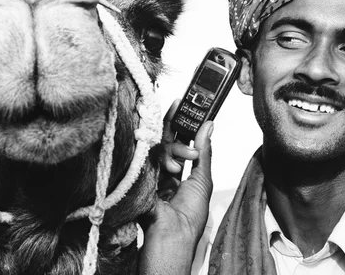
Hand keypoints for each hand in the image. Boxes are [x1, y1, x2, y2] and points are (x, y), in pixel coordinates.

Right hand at [138, 100, 212, 273]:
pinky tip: (162, 157)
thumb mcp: (201, 182)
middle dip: (174, 128)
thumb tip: (209, 125)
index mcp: (176, 172)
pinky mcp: (135, 176)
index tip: (182, 102)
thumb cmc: (187, 221)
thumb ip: (203, 152)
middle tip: (180, 112)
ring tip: (179, 169)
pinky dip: (155, 155)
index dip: (179, 120)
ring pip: (154, 145)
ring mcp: (146, 172)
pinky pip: (143, 155)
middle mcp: (160, 170)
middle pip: (163, 138)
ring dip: (171, 151)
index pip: (176, 139)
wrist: (168, 243)